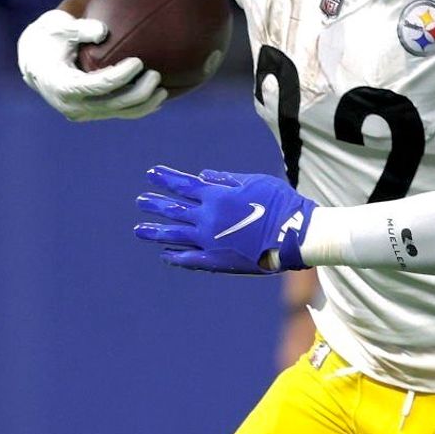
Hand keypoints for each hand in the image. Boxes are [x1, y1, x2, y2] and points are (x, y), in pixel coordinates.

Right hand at [18, 9, 164, 120]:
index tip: (138, 62)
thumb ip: (79, 28)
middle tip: (156, 74)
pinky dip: (139, 108)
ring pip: (118, 112)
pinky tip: (157, 99)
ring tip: (163, 89)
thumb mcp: (58, 27)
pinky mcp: (91, 112)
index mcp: (60, 84)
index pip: (96, 86)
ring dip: (144, 103)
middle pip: (112, 104)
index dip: (120, 76)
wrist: (36, 59)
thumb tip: (103, 32)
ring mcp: (82, 111)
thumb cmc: (50, 38)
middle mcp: (70, 104)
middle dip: (138, 92)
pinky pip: (118, 113)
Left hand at [134, 166, 316, 273]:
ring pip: (174, 235)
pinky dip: (175, 256)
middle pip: (174, 210)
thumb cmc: (280, 203)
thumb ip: (226, 179)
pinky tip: (165, 255)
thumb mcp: (255, 182)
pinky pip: (189, 258)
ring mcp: (208, 241)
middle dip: (155, 204)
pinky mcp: (215, 260)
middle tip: (141, 202)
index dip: (166, 178)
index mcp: (216, 196)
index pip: (184, 185)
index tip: (151, 173)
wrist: (294, 234)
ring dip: (156, 231)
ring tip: (140, 230)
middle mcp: (207, 218)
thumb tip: (202, 175)